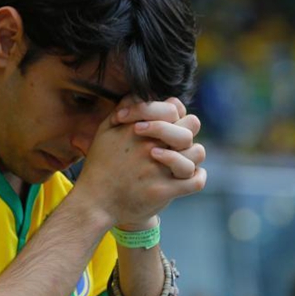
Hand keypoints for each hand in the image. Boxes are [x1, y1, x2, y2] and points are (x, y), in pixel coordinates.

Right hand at [75, 100, 205, 229]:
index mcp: (137, 130)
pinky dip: (198, 177)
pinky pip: (196, 181)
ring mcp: (158, 170)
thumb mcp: (105, 130)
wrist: (96, 201)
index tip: (166, 121)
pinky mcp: (163, 191)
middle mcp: (150, 147)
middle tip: (177, 140)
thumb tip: (141, 94)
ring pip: (197, 152)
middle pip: (191, 126)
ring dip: (193, 154)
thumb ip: (124, 109)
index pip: (173, 108)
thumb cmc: (101, 164)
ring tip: (183, 158)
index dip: (174, 112)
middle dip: (187, 130)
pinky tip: (192, 175)